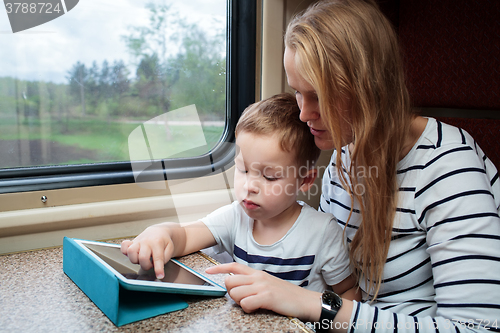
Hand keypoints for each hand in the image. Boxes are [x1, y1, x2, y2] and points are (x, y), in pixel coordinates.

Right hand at [121, 225, 174, 278]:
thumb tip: (158, 267)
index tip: (160, 276)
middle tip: (151, 264)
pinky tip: (133, 254)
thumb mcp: (170, 248)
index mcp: (157, 242)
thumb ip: (165, 258)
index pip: (158, 258)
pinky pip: (123, 247)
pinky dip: (125, 252)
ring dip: (135, 260)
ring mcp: (137, 241)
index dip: (158, 269)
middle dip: (146, 266)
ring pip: (130, 252)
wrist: (157, 232)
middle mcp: (146, 242)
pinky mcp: (131, 243)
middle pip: (142, 257)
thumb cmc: (163, 241)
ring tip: (141, 259)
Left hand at [205, 263, 321, 320]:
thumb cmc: (286, 295)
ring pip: (235, 292)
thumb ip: (253, 282)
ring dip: (239, 302)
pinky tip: (256, 308)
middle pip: (230, 281)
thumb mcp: (268, 283)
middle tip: (242, 299)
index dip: (219, 268)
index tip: (208, 271)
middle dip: (231, 292)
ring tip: (252, 304)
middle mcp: (258, 277)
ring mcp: (262, 286)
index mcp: (257, 273)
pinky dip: (248, 308)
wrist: (304, 301)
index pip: (234, 266)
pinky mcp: (266, 297)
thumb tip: (238, 286)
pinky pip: (245, 303)